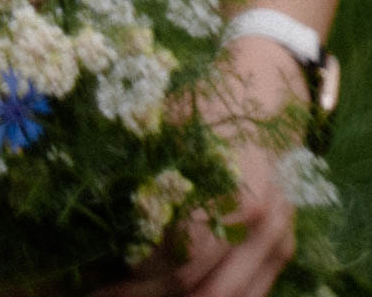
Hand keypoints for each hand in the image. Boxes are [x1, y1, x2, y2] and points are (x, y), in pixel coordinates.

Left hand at [94, 35, 305, 296]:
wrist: (268, 94)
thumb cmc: (207, 106)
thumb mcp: (168, 123)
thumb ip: (140, 165)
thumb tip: (89, 203)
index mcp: (233, 190)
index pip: (181, 256)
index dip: (135, 276)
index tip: (93, 280)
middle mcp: (262, 225)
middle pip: (199, 287)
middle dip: (144, 294)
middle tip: (100, 293)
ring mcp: (277, 241)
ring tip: (127, 293)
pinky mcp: (282, 251)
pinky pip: (247, 295)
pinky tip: (165, 291)